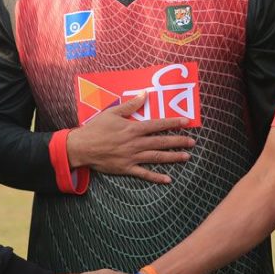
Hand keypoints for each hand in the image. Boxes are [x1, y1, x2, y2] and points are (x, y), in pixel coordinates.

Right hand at [65, 93, 195, 183]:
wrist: (82, 147)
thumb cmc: (96, 128)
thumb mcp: (112, 112)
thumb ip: (130, 105)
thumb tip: (144, 94)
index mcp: (133, 128)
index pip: (158, 125)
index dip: (173, 123)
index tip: (186, 123)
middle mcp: (135, 143)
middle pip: (161, 142)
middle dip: (178, 141)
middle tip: (192, 142)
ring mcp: (132, 157)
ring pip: (156, 157)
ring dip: (173, 157)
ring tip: (186, 157)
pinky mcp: (126, 168)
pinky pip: (144, 173)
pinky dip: (156, 177)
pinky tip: (168, 179)